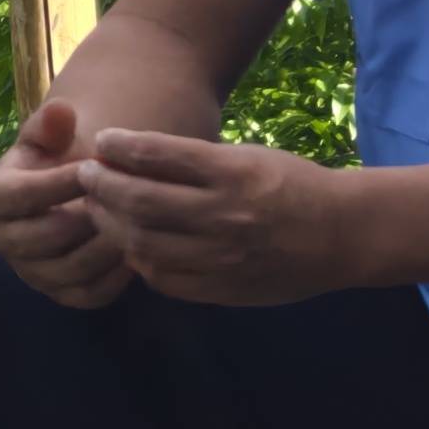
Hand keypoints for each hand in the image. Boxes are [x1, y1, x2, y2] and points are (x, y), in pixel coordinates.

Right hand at [0, 100, 130, 306]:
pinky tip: (138, 250)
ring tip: (135, 221)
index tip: (96, 166)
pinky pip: (90, 294)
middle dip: (90, 215)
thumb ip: (51, 124)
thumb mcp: (50, 136)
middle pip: (50, 235)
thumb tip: (61, 111)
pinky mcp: (60, 295)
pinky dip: (117, 277)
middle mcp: (5, 241)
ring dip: (108, 245)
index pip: (24, 194)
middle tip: (125, 197)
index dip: (61, 181)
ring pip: (73, 268)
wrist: (65, 195)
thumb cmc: (57, 160)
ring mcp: (32, 273)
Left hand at [71, 128, 356, 305]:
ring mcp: (222, 255)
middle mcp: (225, 213)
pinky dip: (139, 260)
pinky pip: (163, 278)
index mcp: (232, 172)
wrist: (342, 234)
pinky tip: (132, 245)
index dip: (120, 146)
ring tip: (100, 210)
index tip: (102, 141)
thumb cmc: (290, 185)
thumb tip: (129, 155)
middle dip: (102, 186)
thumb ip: (194, 161)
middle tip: (85, 175)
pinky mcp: (223, 288)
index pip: (158, 154)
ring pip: (143, 243)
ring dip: (112, 225)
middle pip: (139, 201)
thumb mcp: (247, 157)